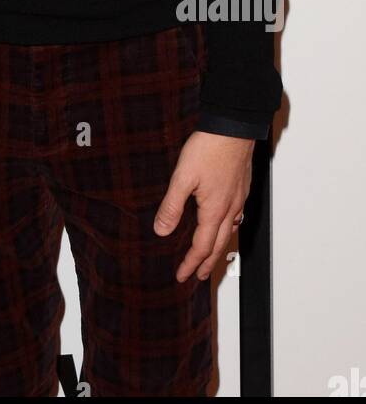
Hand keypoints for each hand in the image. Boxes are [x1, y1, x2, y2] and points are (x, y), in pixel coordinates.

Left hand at [153, 130, 253, 281]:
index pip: (202, 246)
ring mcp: (238, 198)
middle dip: (207, 263)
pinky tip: (225, 223)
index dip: (191, 263)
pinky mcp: (241, 187)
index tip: (182, 276)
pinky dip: (228, 229)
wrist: (234, 127)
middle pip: (219, 245)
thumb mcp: (182, 178)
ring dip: (219, 248)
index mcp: (214, 211)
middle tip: (200, 277)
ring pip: (229, 232)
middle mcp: (230, 209)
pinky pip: (236, 217)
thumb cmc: (209, 148)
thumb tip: (162, 231)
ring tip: (212, 256)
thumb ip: (172, 206)